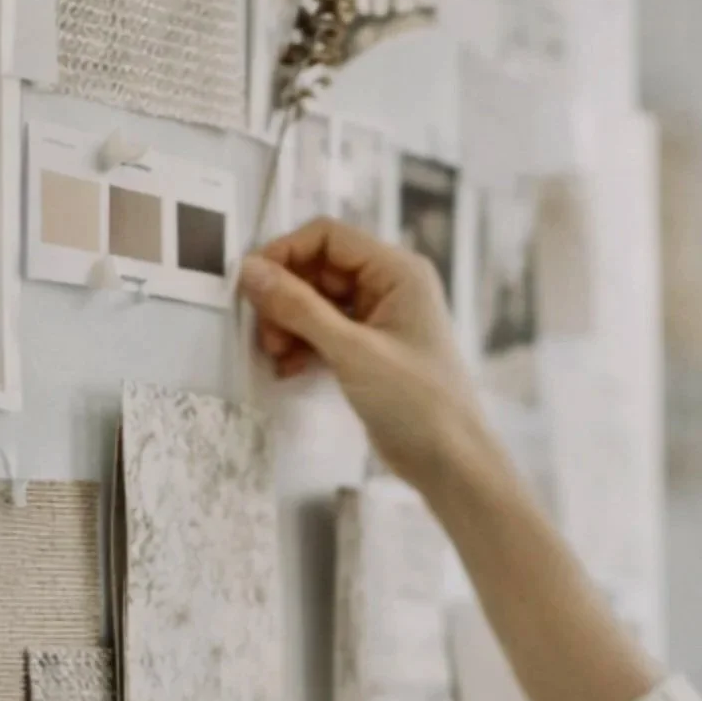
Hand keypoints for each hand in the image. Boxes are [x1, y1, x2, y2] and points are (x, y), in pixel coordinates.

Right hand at [239, 218, 494, 493]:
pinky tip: (287, 369)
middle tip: (264, 333)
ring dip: (290, 324)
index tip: (251, 283)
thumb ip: (299, 308)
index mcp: (397, 271)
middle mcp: (389, 286)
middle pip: (319, 270)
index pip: (329, 237)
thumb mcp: (353, 351)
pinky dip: (303, 346)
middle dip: (285, 297)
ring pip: (317, 304)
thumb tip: (250, 271)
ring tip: (275, 355)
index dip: (285, 253)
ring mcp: (379, 320)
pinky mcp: (369, 351)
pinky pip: (325, 333)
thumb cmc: (418, 403)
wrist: (450, 463)